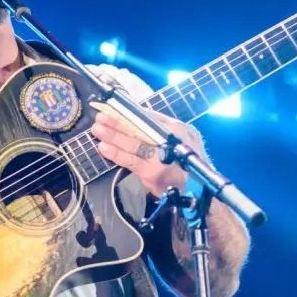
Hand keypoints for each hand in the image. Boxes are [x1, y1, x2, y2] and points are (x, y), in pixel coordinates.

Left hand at [91, 107, 205, 196]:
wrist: (199, 189)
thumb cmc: (189, 159)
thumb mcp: (184, 135)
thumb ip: (163, 124)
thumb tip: (139, 113)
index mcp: (177, 129)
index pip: (149, 116)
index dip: (129, 112)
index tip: (113, 107)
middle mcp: (170, 141)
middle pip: (139, 129)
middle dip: (117, 123)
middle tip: (100, 117)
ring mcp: (160, 159)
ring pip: (132, 145)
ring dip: (112, 137)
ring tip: (97, 130)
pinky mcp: (152, 174)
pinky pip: (130, 162)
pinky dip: (116, 154)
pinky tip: (104, 148)